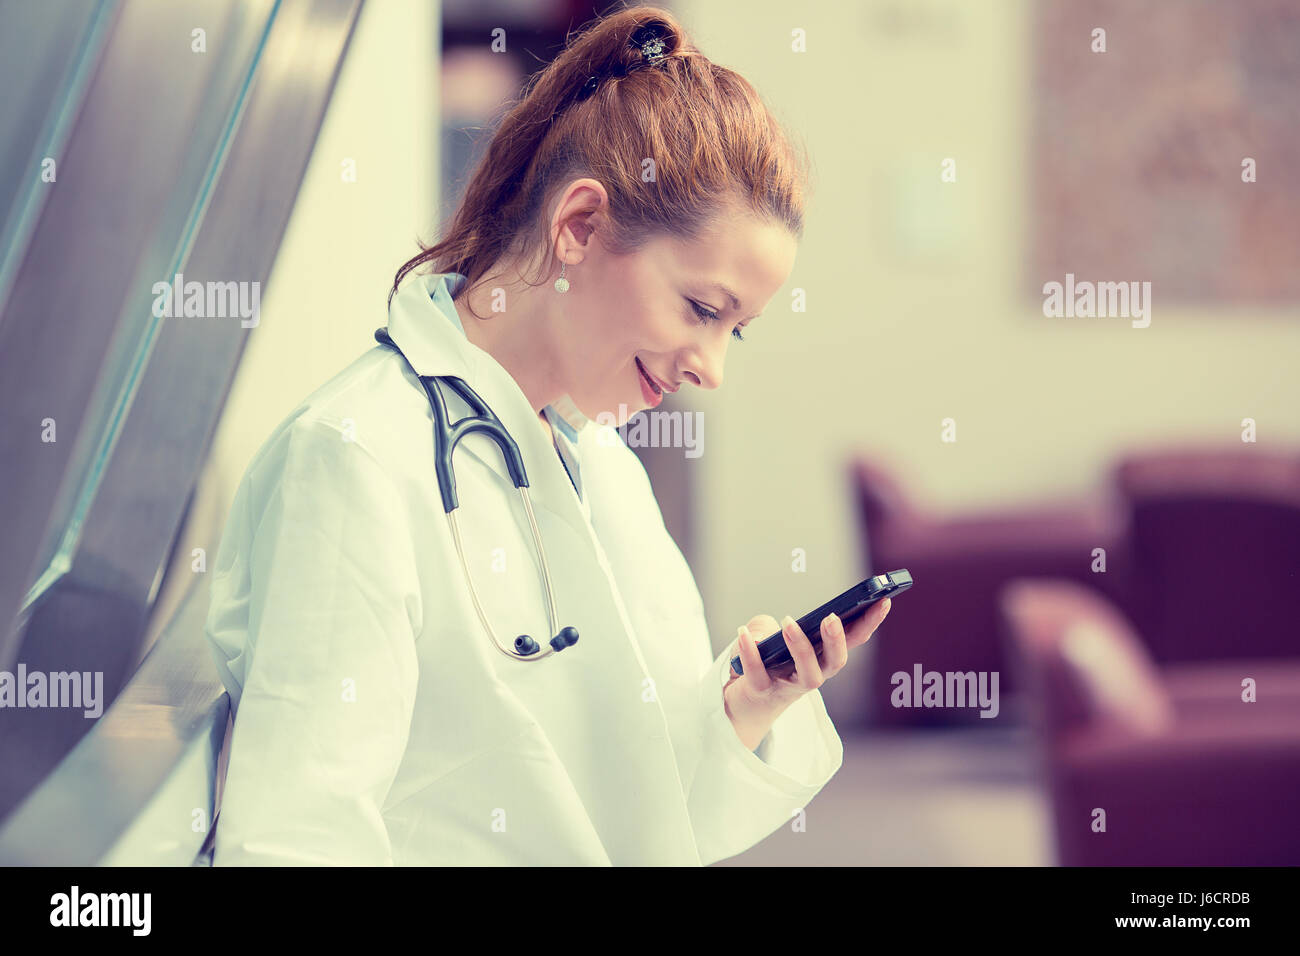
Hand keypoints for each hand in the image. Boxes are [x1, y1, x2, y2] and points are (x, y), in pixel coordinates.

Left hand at [722, 599, 892, 749]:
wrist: (744, 703)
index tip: (884, 600)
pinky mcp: (763, 692)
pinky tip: (743, 634)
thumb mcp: (768, 634)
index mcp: (824, 656)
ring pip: (807, 675)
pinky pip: (759, 675)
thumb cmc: (766, 661)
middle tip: (832, 618)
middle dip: (837, 640)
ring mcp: (790, 686)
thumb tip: (766, 632)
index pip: (854, 638)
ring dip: (800, 647)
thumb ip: (768, 625)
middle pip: (836, 661)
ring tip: (788, 621)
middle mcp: (814, 674)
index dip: (871, 621)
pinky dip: (751, 653)